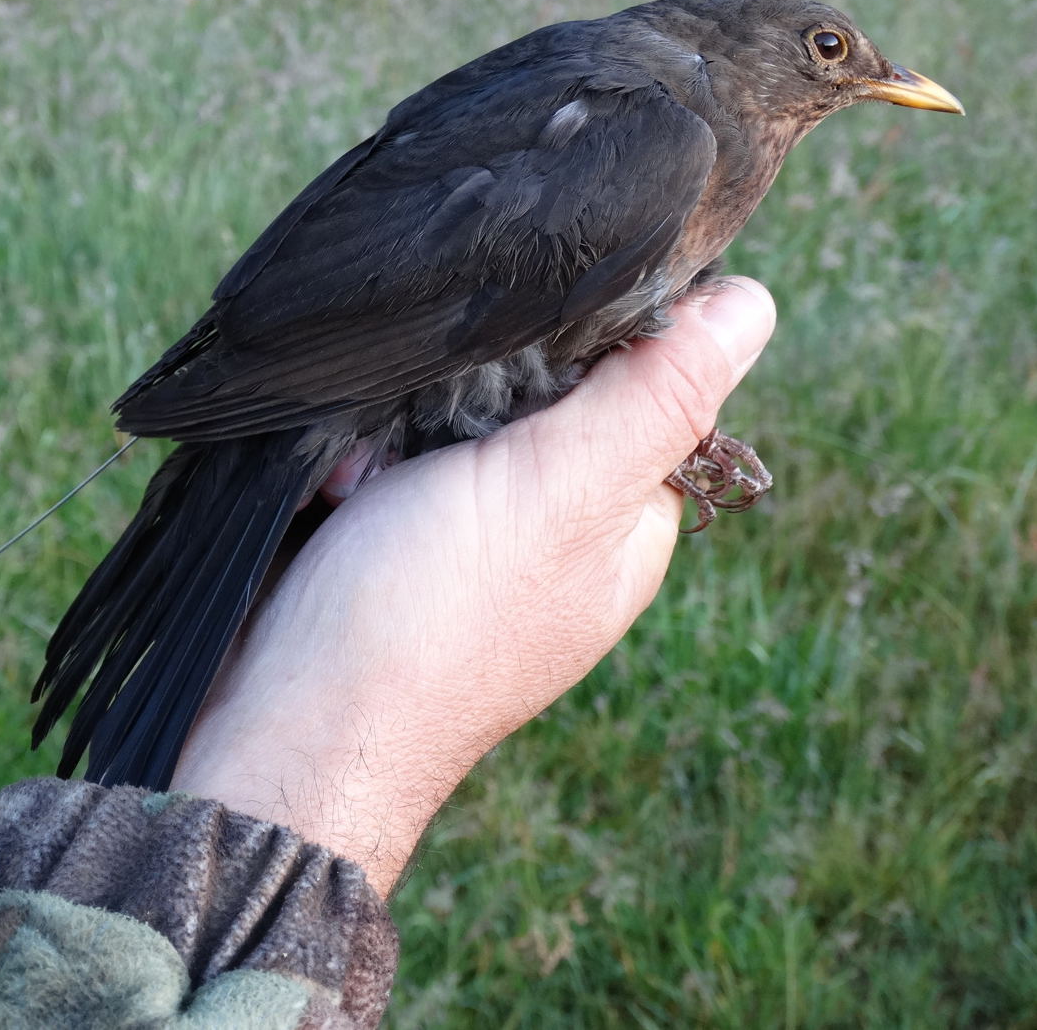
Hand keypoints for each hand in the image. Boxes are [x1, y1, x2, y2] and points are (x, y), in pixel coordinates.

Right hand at [172, 279, 776, 893]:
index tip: (529, 342)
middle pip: (542, 388)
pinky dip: (356, 459)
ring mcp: (471, 536)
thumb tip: (754, 306)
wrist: (282, 730)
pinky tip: (335, 492)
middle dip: (474, 385)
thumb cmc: (428, 618)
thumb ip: (654, 402)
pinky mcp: (390, 537)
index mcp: (624, 523)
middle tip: (429, 425)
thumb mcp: (559, 493)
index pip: (649, 383)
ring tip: (367, 473)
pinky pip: (385, 453)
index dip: (598, 340)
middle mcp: (558, 528)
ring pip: (451, 413)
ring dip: (400, 419)